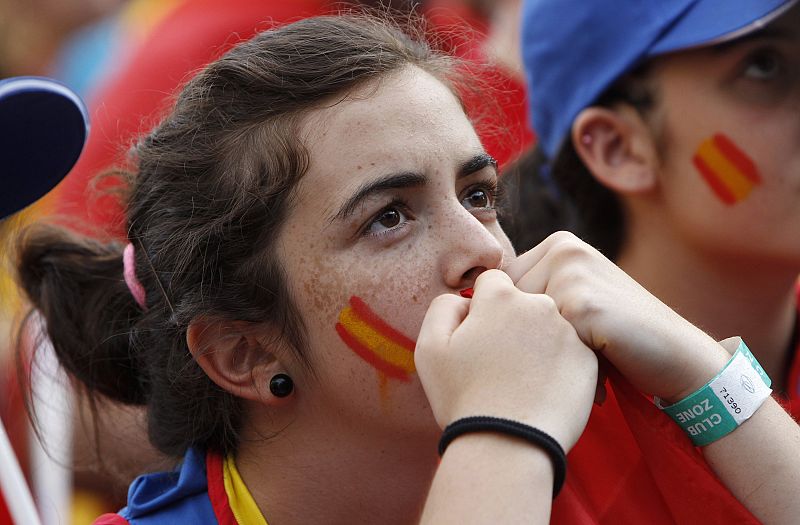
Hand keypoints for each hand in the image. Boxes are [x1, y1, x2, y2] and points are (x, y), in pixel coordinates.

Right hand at [415, 269, 597, 450]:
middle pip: (523, 302)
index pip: (493, 283)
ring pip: (548, 327)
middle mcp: (540, 306)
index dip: (482, 307)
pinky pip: (569, 353)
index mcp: (501, 297)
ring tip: (520, 382)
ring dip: (536, 343)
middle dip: (511, 323)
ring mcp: (568, 333)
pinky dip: (557, 365)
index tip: (478, 337)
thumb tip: (465, 299)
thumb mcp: (430, 347)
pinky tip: (540, 391)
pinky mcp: (588, 361)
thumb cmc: (463, 397)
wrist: (509, 445)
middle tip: (498, 364)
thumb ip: (444, 307)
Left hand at [504, 232, 729, 401]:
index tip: (554, 340)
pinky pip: (545, 340)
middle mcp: (564, 248)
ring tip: (583, 358)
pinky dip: (564, 364)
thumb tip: (468, 306)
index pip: (501, 287)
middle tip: (572, 352)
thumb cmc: (617, 335)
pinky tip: (593, 367)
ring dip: (545, 353)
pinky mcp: (581, 301)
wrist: (676, 355)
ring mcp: (573, 271)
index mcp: (558, 244)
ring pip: (523, 324)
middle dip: (530, 339)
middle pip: (506, 305)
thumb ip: (534, 294)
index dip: (517, 325)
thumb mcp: (572, 301)